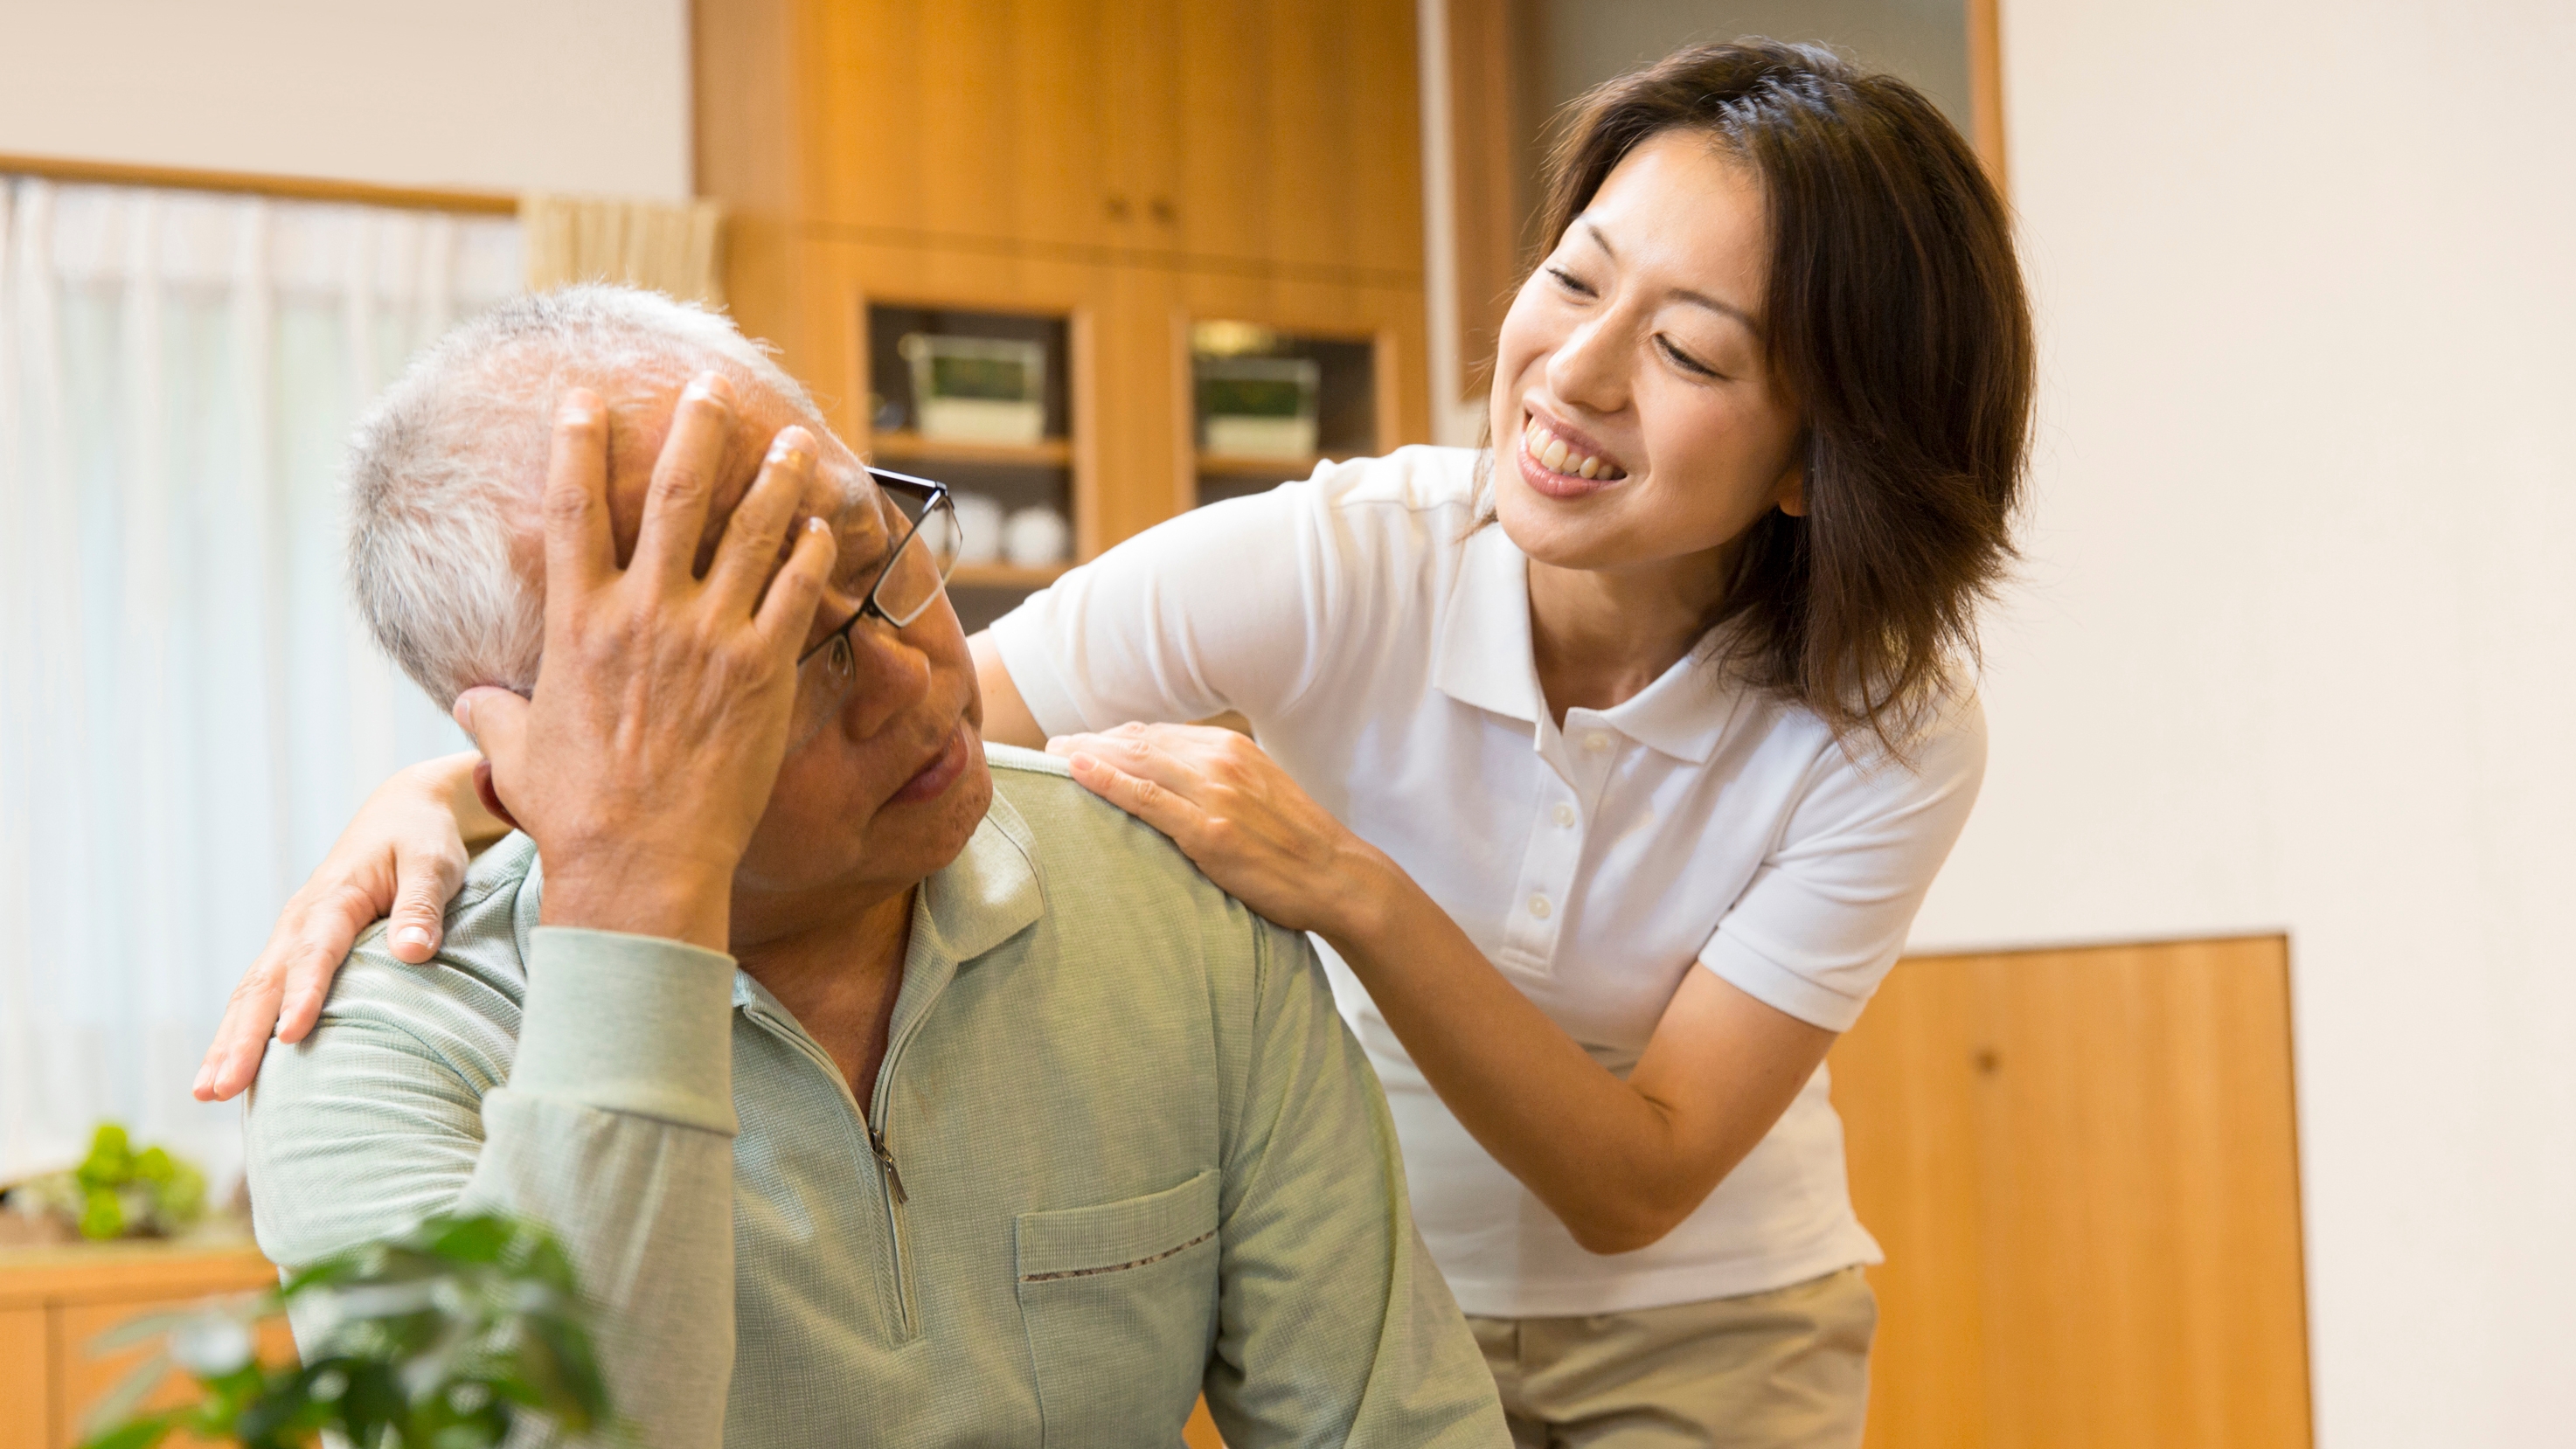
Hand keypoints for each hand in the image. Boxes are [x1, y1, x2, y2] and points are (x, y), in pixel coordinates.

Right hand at [191, 753, 489, 1101]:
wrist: (403, 813)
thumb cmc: (422, 841)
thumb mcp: (434, 863)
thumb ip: (422, 907)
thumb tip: (415, 953)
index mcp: (334, 897)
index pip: (315, 952)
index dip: (303, 994)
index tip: (290, 1037)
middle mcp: (301, 920)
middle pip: (263, 984)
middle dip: (240, 1038)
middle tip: (219, 1089)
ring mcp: (291, 936)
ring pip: (251, 994)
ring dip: (228, 1043)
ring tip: (208, 1093)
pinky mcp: (295, 950)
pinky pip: (262, 994)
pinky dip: (242, 1031)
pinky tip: (231, 1071)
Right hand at [453, 376, 836, 950]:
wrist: (642, 864)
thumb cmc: (576, 815)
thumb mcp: (516, 755)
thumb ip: (497, 714)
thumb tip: (471, 699)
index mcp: (578, 623)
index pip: (573, 508)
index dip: (578, 442)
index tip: (587, 395)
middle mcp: (645, 614)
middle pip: (675, 495)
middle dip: (696, 430)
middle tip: (714, 388)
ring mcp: (710, 638)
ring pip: (751, 532)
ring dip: (776, 479)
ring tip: (796, 440)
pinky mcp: (763, 670)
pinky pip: (796, 592)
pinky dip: (812, 553)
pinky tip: (825, 526)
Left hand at [1047, 722, 1392, 938]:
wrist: (1338, 877)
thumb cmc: (1297, 844)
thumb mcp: (1260, 793)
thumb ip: (1220, 779)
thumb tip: (1176, 781)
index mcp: (1232, 748)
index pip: (1157, 733)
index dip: (1114, 737)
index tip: (1084, 743)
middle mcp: (1221, 760)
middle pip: (1138, 740)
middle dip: (1091, 740)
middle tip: (1052, 747)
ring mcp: (1215, 794)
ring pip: (1135, 761)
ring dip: (1086, 754)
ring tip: (1051, 757)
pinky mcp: (1209, 831)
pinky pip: (1146, 798)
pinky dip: (1106, 780)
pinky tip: (1076, 771)